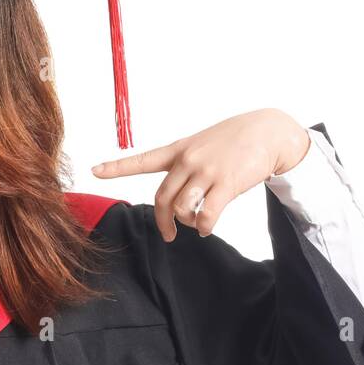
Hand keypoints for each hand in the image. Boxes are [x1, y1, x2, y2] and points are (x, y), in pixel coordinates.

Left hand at [91, 108, 309, 240]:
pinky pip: (207, 215)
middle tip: (169, 233)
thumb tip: (182, 203)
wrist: (269, 130)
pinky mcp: (226, 183)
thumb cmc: (235, 141)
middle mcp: (188, 160)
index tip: (94, 171)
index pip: (141, 160)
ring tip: (198, 224)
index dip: (116, 167)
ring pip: (182, 209)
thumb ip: (187, 168)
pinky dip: (204, 227)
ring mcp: (206, 172)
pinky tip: (207, 228)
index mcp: (179, 150)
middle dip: (163, 221)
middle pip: (162, 199)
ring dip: (188, 223)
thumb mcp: (204, 145)